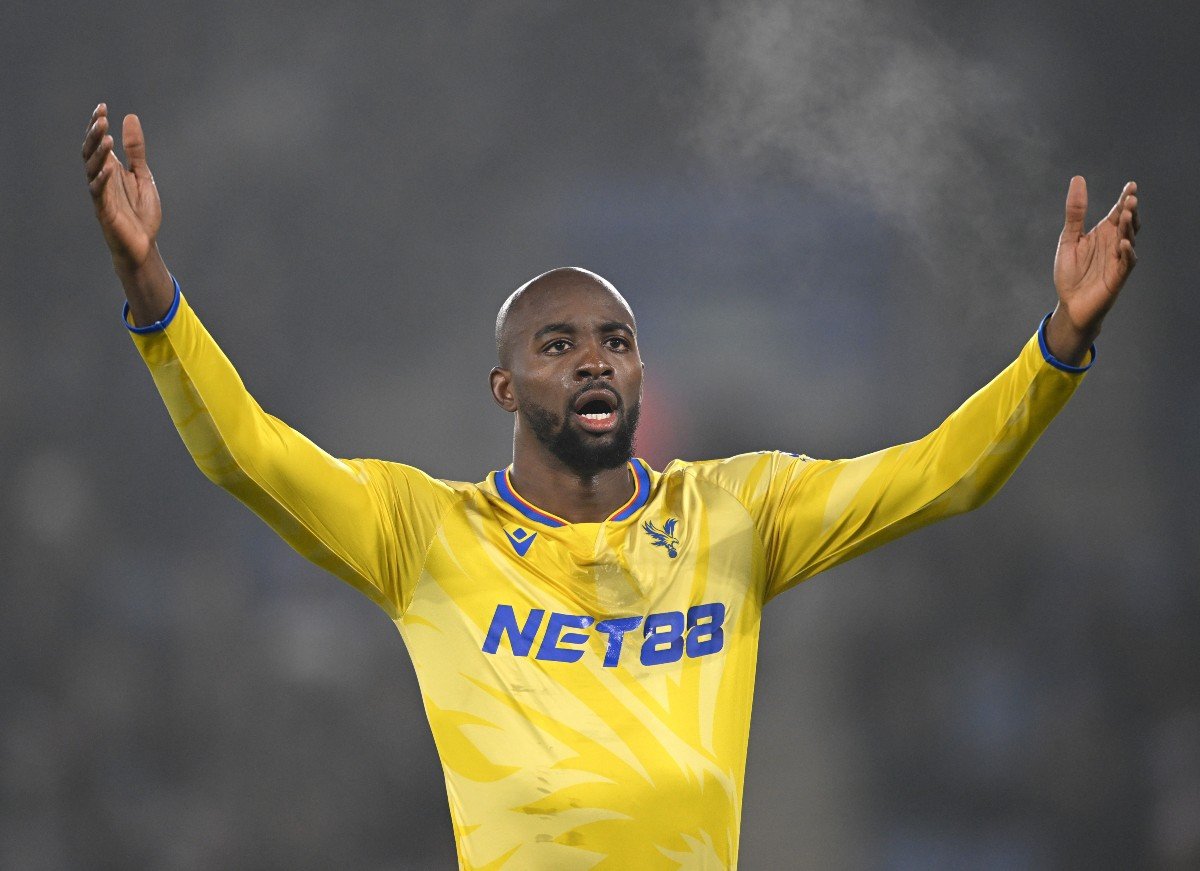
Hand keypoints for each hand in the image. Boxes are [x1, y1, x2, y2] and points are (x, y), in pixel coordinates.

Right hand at [82, 103, 172, 324]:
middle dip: (95, 134)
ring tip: (107, 137)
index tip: (102, 107)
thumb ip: (136, 150)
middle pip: (91, 152)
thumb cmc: (141, 211)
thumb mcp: (143, 174)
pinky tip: (109, 168)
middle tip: (101, 118)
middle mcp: (102, 178)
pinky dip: (103, 180)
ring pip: (92, 169)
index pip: (99, 143)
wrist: (143, 244)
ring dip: (98, 153)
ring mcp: (102, 194)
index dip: (97, 125)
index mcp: (110, 168)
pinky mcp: (104, 211)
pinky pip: (99, 193)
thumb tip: (129, 117)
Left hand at [1046, 176, 1139, 363]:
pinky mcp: (1117, 276)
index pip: (1117, 212)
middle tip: (1130, 198)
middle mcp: (1113, 243)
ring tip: (1126, 214)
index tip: (1130, 186)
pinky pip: (1126, 262)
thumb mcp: (1069, 238)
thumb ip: (1075, 212)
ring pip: (1129, 239)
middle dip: (1130, 210)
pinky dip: (1127, 253)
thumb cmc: (1071, 273)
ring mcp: (1118, 259)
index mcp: (1103, 233)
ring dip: (1128, 227)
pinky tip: (1124, 244)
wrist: (1070, 304)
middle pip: (1127, 223)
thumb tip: (1078, 179)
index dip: (1125, 199)